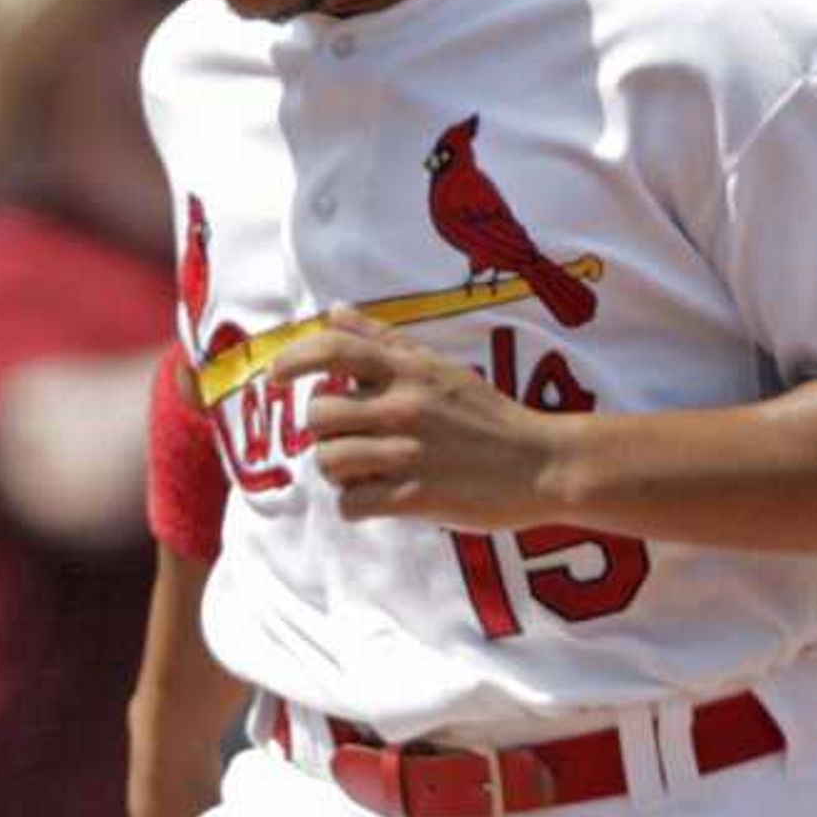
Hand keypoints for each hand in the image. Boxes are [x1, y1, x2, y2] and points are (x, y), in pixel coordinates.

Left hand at [267, 308, 576, 527]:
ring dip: (338, 473)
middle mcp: (404, 406)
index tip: (275, 376)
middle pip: (319, 416)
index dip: (293, 360)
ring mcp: (409, 452)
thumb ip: (383, 340)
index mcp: (409, 371)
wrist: (541, 464)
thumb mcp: (438, 367)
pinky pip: (351, 504)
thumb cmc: (486, 416)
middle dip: (323, 434)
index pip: (334, 349)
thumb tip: (335, 310)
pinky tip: (378, 498)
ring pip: (329, 462)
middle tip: (348, 441)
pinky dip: (356, 505)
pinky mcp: (416, 496)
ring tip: (365, 472)